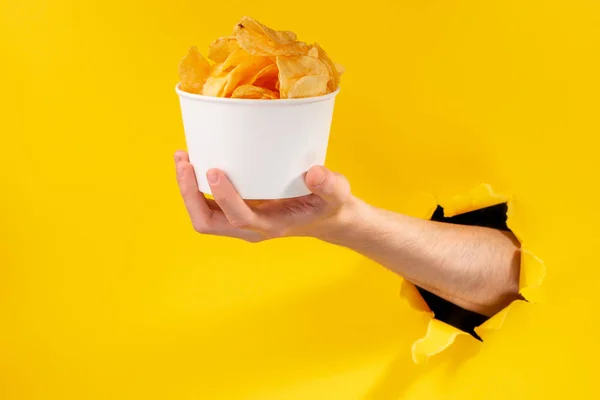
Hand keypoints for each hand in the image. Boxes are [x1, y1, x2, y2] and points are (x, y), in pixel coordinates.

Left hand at [174, 150, 358, 242]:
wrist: (326, 218)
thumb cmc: (328, 206)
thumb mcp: (337, 195)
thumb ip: (330, 186)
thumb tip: (316, 173)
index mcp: (270, 225)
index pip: (238, 218)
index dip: (223, 197)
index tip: (213, 170)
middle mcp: (250, 227)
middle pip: (207, 222)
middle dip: (190, 195)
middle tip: (185, 162)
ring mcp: (241, 220)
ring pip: (203, 215)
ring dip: (187, 190)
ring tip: (183, 157)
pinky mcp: (238, 210)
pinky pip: (208, 204)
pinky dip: (195, 186)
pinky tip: (194, 161)